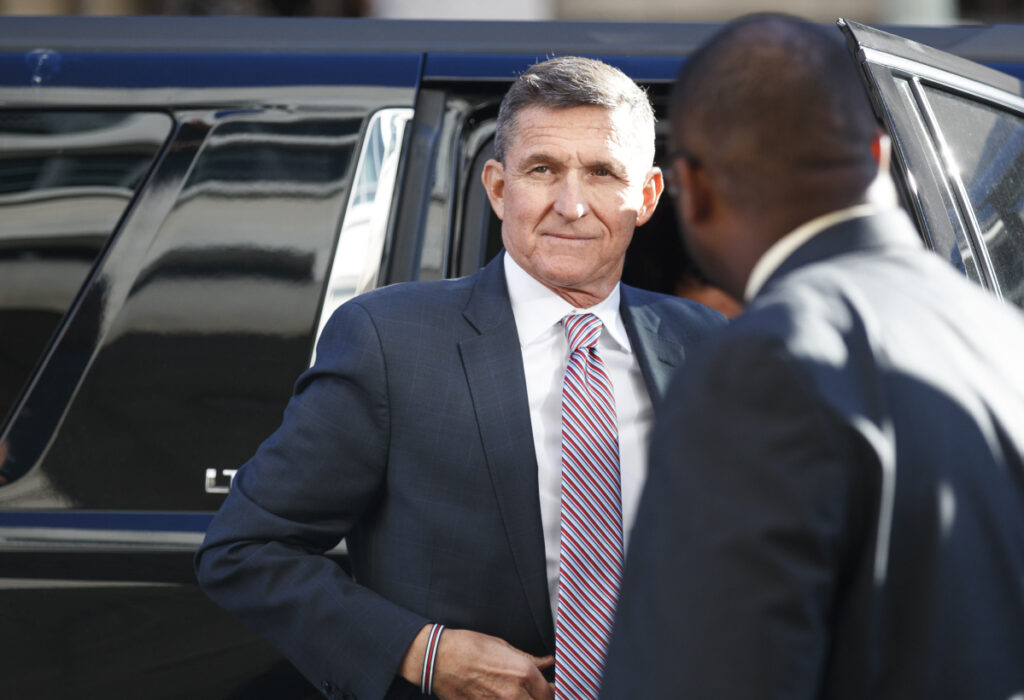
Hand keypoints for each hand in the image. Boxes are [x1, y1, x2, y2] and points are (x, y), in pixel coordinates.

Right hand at [399, 625, 553, 698]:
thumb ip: (529, 659)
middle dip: (540, 699)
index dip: (551, 692)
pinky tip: (501, 698)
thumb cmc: (469, 647)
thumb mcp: (503, 646)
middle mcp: (514, 694)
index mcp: (523, 672)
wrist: (439, 659)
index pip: (549, 694)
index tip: (549, 690)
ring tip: (518, 695)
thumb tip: (548, 662)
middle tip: (536, 694)